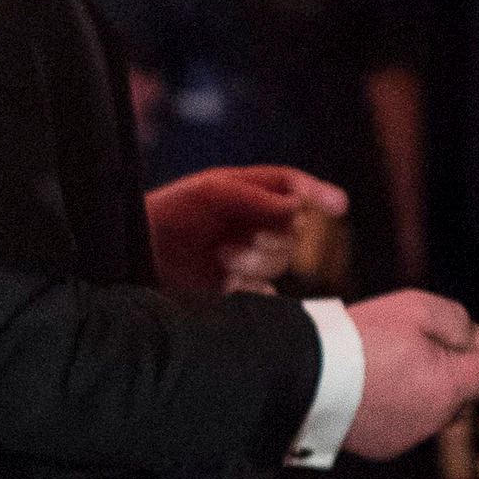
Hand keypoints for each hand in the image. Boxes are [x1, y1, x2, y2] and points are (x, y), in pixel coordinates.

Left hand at [148, 165, 344, 296]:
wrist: (137, 256)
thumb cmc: (167, 214)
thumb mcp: (210, 194)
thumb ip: (256, 198)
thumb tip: (298, 209)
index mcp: (246, 193)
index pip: (291, 187)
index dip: (317, 193)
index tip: (340, 206)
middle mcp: (251, 224)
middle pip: (294, 230)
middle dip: (275, 237)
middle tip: (246, 240)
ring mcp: (246, 257)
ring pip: (282, 261)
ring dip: (257, 262)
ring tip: (223, 260)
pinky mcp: (238, 288)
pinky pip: (267, 290)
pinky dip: (255, 288)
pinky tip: (231, 285)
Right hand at [342, 290, 478, 460]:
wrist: (303, 376)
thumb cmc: (358, 340)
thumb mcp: (416, 307)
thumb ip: (458, 321)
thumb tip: (472, 338)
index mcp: (448, 387)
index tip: (461, 336)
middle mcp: (435, 420)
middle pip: (463, 392)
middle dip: (449, 367)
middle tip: (411, 344)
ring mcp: (408, 438)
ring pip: (433, 408)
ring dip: (421, 387)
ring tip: (383, 364)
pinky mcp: (384, 447)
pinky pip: (404, 422)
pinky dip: (395, 405)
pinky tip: (369, 386)